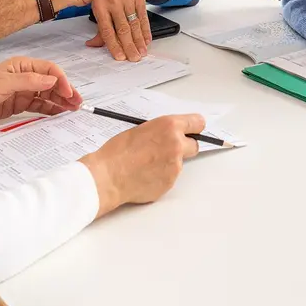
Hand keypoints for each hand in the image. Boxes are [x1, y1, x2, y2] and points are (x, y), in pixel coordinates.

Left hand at [0, 56, 80, 124]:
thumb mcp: (4, 83)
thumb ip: (29, 82)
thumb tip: (52, 80)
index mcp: (23, 66)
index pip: (49, 71)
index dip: (61, 81)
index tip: (68, 93)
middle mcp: (26, 78)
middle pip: (51, 84)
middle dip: (65, 92)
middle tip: (77, 104)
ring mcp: (23, 92)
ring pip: (47, 96)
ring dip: (60, 102)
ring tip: (72, 111)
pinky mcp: (19, 105)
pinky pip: (38, 107)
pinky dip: (49, 110)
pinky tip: (58, 114)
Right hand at [80, 113, 204, 217]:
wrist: (108, 176)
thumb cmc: (117, 152)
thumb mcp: (140, 129)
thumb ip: (161, 131)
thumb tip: (168, 134)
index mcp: (169, 127)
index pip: (197, 123)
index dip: (194, 127)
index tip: (193, 130)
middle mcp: (176, 145)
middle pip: (194, 145)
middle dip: (184, 147)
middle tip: (167, 149)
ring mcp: (175, 166)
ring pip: (180, 163)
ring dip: (169, 163)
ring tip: (146, 164)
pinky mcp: (170, 182)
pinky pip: (170, 177)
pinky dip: (161, 176)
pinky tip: (144, 175)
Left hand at [86, 0, 151, 61]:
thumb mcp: (98, 9)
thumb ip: (99, 29)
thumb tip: (92, 45)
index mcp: (99, 5)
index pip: (107, 31)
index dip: (114, 46)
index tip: (121, 57)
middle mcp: (113, 0)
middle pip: (122, 29)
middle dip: (130, 46)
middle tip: (134, 58)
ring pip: (134, 24)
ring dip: (139, 40)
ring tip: (142, 52)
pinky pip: (143, 16)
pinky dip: (145, 30)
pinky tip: (146, 39)